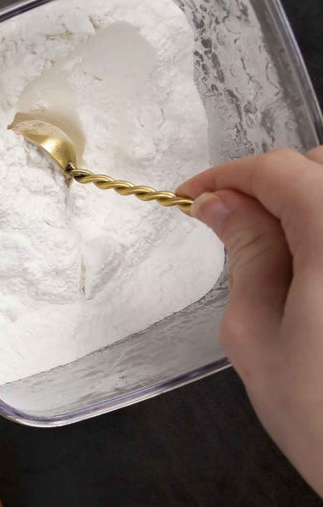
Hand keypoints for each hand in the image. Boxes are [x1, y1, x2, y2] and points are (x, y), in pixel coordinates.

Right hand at [178, 147, 322, 496]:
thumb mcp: (259, 335)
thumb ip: (246, 256)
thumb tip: (222, 206)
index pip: (280, 171)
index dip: (228, 175)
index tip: (195, 199)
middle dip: (276, 183)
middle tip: (235, 226)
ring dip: (313, 205)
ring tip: (282, 252)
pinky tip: (317, 274)